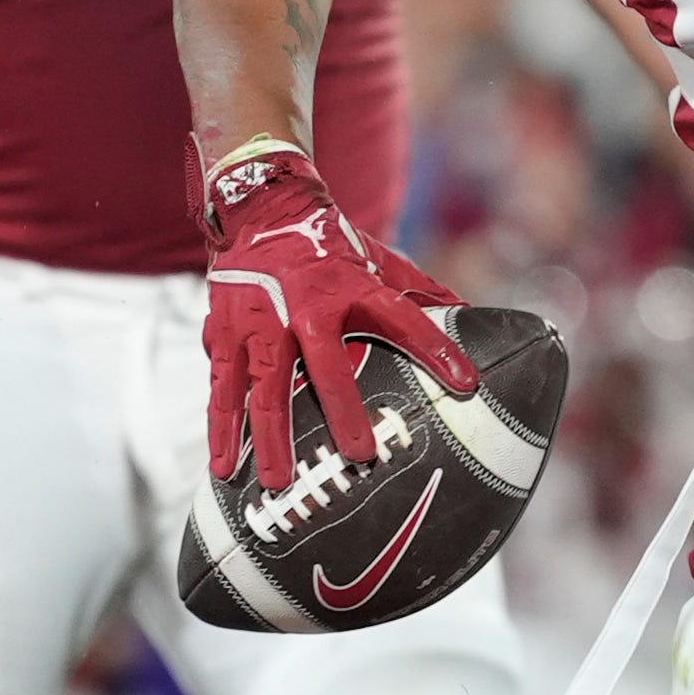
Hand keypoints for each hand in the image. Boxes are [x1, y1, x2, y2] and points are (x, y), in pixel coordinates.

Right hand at [200, 143, 467, 490]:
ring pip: (261, 387)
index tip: (466, 385)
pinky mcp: (224, 334)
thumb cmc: (328, 247)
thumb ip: (422, 293)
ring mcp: (258, 322)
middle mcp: (303, 307)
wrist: (258, 211)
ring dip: (267, 438)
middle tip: (359, 456)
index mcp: (350, 289)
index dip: (437, 349)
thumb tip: (473, 314)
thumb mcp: (379, 261)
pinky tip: (221, 468)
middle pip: (322, 366)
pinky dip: (221, 429)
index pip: (404, 320)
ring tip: (276, 483)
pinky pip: (222, 388)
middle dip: (339, 411)